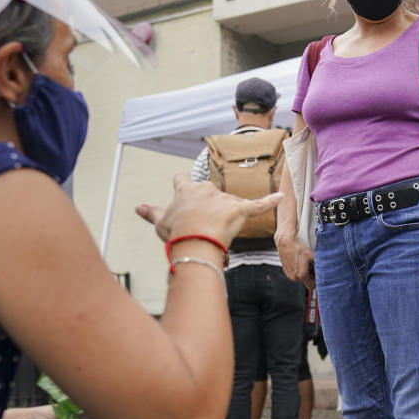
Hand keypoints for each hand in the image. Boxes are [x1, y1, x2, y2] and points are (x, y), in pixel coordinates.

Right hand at [136, 172, 282, 246]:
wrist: (195, 239)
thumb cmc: (177, 232)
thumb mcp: (161, 222)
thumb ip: (151, 212)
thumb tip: (137, 206)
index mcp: (186, 191)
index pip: (182, 179)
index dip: (183, 182)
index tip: (182, 183)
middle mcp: (205, 189)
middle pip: (209, 192)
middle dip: (208, 206)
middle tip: (202, 225)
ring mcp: (224, 199)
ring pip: (228, 203)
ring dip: (226, 216)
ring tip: (219, 232)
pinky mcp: (241, 209)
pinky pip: (258, 205)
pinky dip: (270, 202)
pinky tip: (281, 198)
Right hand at [275, 231, 315, 289]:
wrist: (286, 242)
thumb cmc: (298, 248)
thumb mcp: (312, 256)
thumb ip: (319, 266)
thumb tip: (323, 270)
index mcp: (301, 275)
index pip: (311, 286)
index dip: (316, 281)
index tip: (317, 274)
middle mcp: (294, 276)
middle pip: (306, 281)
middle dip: (310, 275)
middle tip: (311, 265)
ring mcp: (289, 274)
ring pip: (300, 277)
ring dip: (304, 272)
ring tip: (304, 262)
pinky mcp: (286, 270)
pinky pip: (294, 273)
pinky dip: (298, 269)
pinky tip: (298, 261)